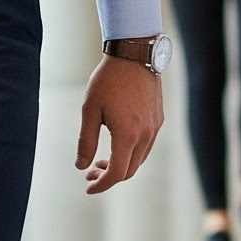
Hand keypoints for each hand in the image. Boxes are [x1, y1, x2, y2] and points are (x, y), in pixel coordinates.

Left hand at [76, 56, 163, 194]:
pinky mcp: (158, 119)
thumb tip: (81, 167)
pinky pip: (146, 146)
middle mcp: (145, 135)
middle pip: (129, 171)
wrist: (134, 53)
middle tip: (90, 173)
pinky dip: (132, 154)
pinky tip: (118, 145)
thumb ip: (85, 141)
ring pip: (139, 160)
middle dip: (109, 177)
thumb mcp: (89, 110)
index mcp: (127, 135)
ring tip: (101, 161)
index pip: (116, 173)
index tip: (88, 187)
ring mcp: (155, 127)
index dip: (101, 185)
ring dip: (121, 166)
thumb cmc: (108, 80)